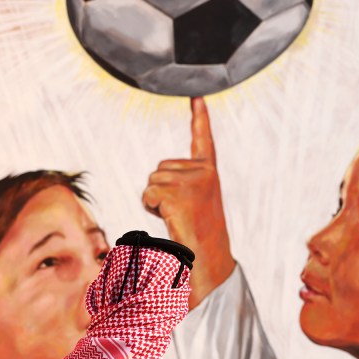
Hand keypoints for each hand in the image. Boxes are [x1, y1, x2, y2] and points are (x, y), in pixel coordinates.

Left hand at [143, 97, 234, 308]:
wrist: (210, 263)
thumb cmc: (199, 240)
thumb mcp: (195, 206)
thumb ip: (182, 187)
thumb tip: (157, 196)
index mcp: (209, 174)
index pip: (203, 139)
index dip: (199, 117)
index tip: (197, 95)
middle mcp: (204, 172)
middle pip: (160, 168)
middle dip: (161, 190)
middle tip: (179, 214)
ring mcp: (193, 182)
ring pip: (152, 180)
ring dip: (155, 201)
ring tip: (176, 218)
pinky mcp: (179, 193)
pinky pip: (148, 193)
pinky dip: (151, 207)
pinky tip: (171, 219)